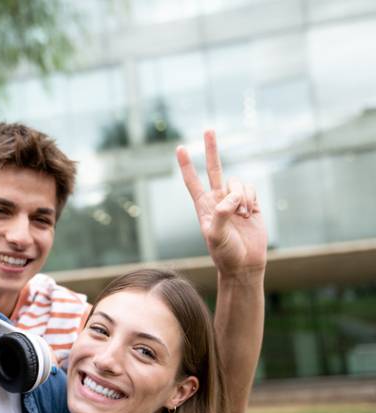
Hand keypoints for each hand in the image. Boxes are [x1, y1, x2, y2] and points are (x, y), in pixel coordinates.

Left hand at [177, 130, 266, 278]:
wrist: (244, 264)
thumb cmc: (226, 253)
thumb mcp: (216, 236)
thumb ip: (220, 216)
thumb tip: (231, 198)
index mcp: (203, 206)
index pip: (192, 181)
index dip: (186, 165)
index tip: (180, 148)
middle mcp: (217, 200)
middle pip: (213, 168)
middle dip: (211, 149)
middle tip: (208, 129)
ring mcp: (234, 200)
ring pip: (237, 182)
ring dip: (241, 196)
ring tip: (242, 215)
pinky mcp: (251, 204)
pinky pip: (251, 189)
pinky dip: (251, 199)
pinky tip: (250, 214)